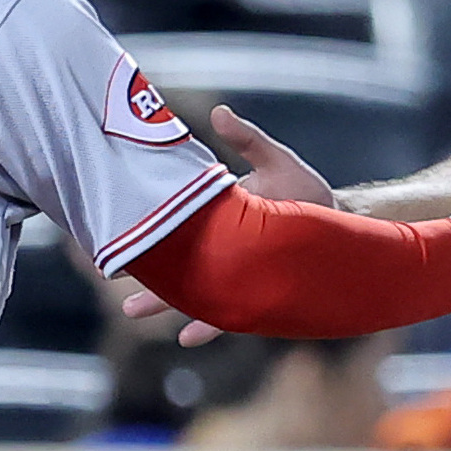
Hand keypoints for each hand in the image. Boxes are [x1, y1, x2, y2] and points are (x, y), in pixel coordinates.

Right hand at [121, 104, 334, 344]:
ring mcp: (234, 273)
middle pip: (174, 261)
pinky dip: (207, 325)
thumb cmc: (306, 192)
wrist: (342, 226)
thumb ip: (248, 139)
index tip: (114, 226)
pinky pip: (227, 315)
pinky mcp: (254, 294)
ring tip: (131, 311)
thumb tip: (217, 112)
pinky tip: (185, 338)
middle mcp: (219, 248)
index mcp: (217, 217)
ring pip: (191, 291)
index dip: (146, 226)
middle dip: (143, 268)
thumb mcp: (276, 161)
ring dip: (164, 301)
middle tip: (107, 273)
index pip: (174, 221)